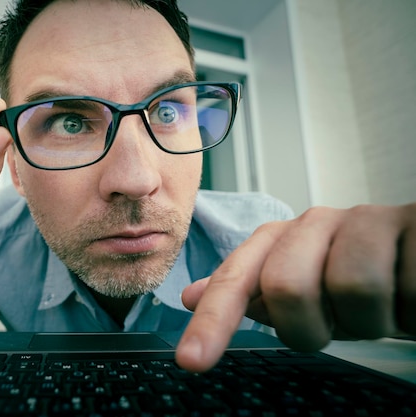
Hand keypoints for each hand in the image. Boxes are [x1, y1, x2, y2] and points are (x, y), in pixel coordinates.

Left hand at [176, 204, 415, 371]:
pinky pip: (407, 283)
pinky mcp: (413, 223)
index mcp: (279, 239)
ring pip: (354, 288)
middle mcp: (315, 222)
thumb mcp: (300, 289)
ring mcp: (365, 219)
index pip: (235, 281)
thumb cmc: (355, 278)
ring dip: (369, 319)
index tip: (191, 360)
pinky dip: (408, 305)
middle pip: (288, 287)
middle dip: (312, 327)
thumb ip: (248, 293)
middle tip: (336, 323)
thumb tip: (190, 297)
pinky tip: (409, 295)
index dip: (212, 320)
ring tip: (379, 308)